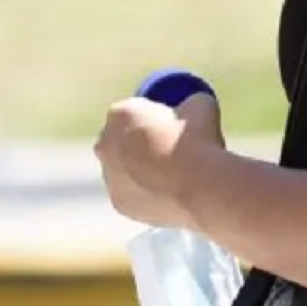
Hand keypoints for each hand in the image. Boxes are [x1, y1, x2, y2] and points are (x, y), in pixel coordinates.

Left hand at [94, 93, 223, 228]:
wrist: (199, 186)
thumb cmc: (199, 140)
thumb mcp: (201, 105)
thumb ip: (192, 101)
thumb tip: (196, 103)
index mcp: (119, 115)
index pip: (130, 113)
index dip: (147, 117)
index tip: (165, 124)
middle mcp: (105, 145)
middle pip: (118, 141)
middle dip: (134, 143)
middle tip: (163, 148)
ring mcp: (110, 177)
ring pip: (121, 171)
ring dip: (135, 171)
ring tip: (165, 176)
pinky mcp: (119, 204)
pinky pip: (130, 196)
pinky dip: (142, 195)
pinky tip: (161, 195)